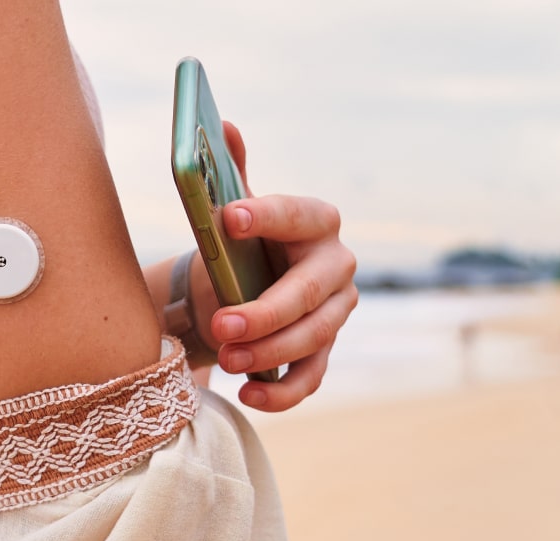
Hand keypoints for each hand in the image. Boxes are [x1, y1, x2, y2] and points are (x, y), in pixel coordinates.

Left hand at [208, 121, 357, 411]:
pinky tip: (248, 396)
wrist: (244, 286)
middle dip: (266, 311)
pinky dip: (281, 393)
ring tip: (226, 359)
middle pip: (308, 292)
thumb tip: (223, 125)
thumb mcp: (234, 212)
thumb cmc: (240, 245)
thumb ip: (230, 171)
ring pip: (313, 337)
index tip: (229, 217)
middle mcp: (336, 266)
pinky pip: (311, 378)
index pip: (297, 214)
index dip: (266, 215)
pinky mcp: (323, 352)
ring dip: (269, 352)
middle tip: (223, 324)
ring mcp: (336, 313)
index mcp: (316, 221)